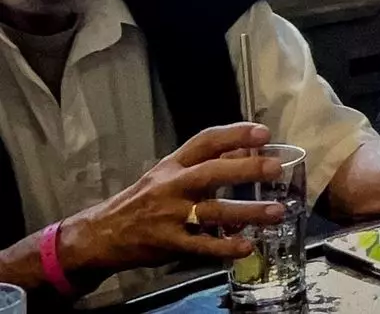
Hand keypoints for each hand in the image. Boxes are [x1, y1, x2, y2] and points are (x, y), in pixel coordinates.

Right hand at [62, 123, 287, 273]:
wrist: (101, 234)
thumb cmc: (144, 200)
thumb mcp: (171, 173)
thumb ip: (208, 161)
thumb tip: (247, 146)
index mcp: (174, 164)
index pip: (205, 141)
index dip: (234, 134)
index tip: (263, 133)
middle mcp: (172, 185)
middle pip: (211, 172)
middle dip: (245, 169)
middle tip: (276, 168)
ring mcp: (169, 215)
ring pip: (212, 211)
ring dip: (247, 212)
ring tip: (277, 212)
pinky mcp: (167, 242)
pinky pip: (200, 245)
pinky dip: (224, 246)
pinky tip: (246, 246)